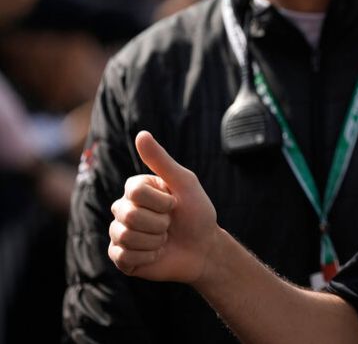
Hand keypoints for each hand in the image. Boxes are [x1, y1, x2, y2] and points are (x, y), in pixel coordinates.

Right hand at [108, 131, 218, 283]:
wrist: (204, 248)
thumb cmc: (197, 213)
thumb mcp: (184, 183)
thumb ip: (161, 160)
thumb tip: (141, 134)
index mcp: (136, 189)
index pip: (134, 191)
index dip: (161, 201)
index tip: (174, 204)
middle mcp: (123, 208)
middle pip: (128, 214)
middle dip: (160, 223)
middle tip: (170, 224)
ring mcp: (119, 233)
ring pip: (126, 236)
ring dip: (155, 241)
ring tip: (164, 238)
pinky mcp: (120, 256)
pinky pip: (123, 257)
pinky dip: (147, 257)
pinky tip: (156, 254)